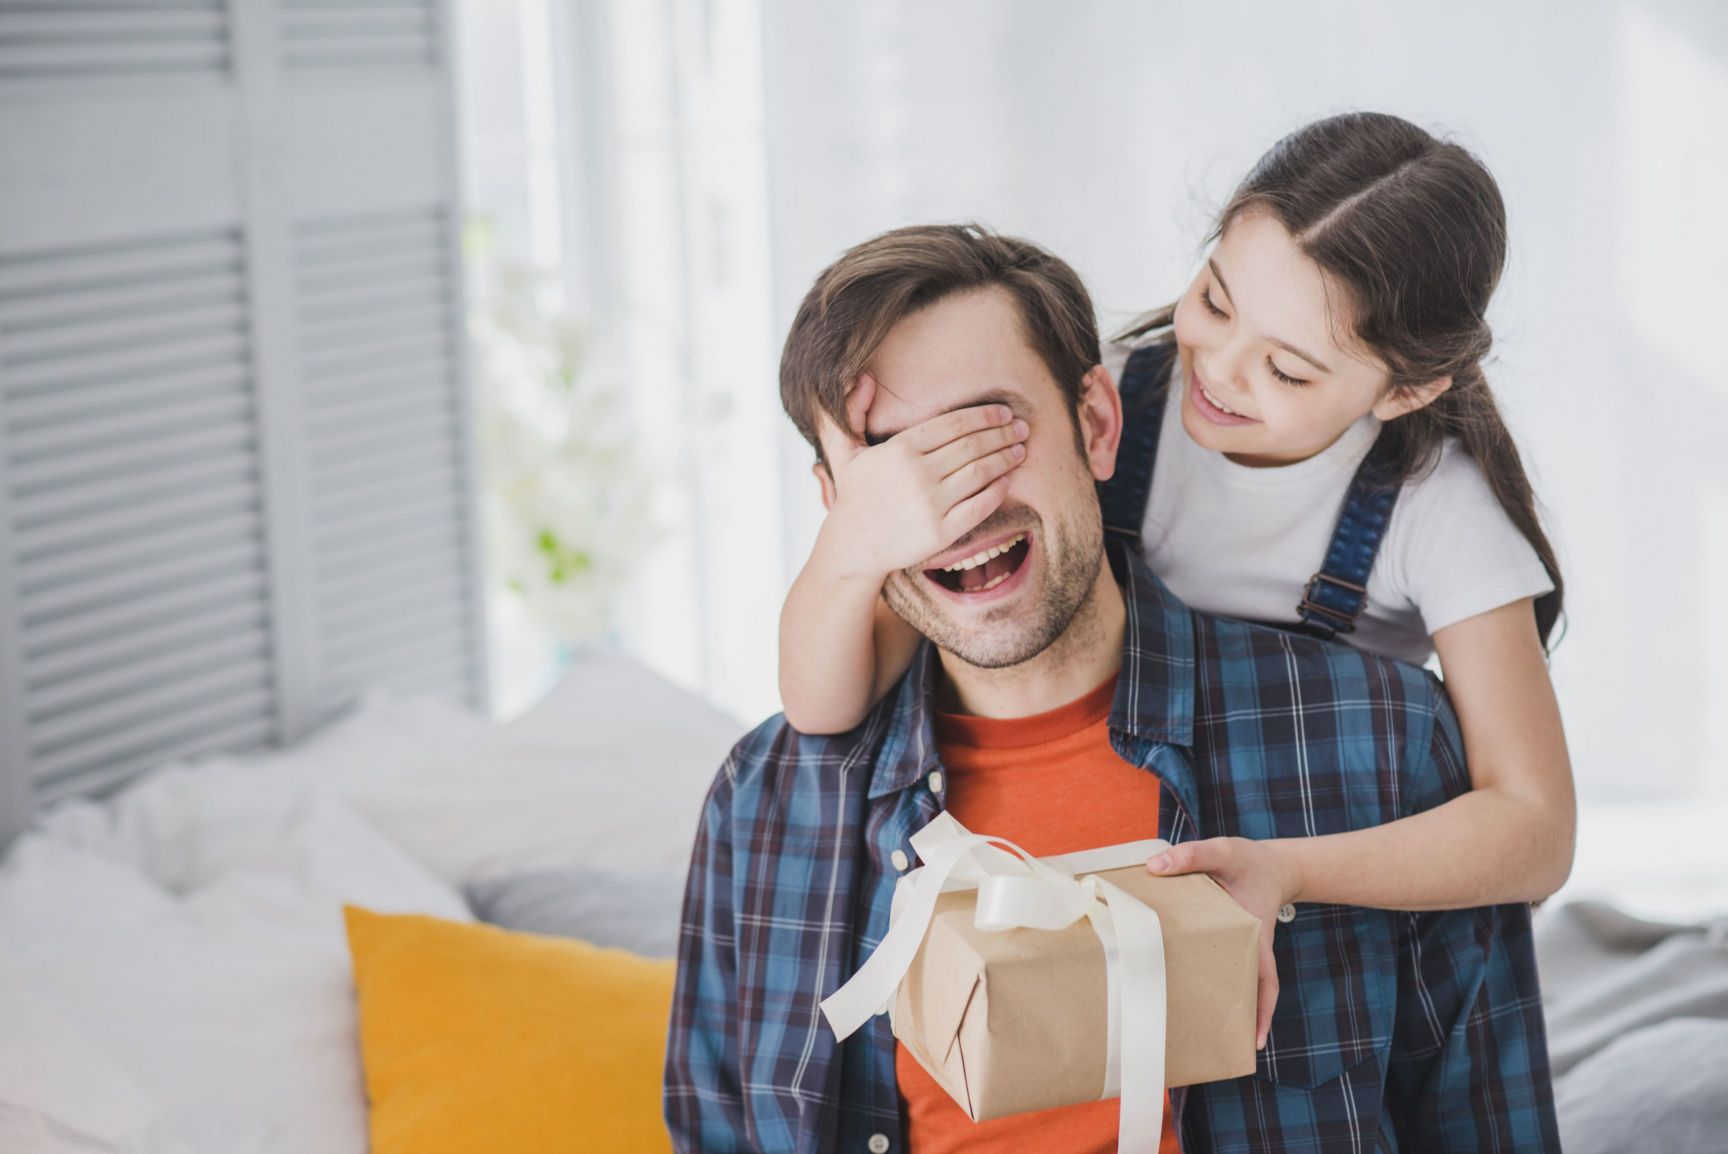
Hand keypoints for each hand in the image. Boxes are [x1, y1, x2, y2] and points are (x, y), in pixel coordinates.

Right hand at [814, 372, 1028, 579]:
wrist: (853, 547)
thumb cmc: (854, 495)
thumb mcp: (843, 450)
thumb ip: (849, 410)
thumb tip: (864, 377)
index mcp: (899, 449)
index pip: (953, 424)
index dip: (984, 416)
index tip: (1004, 413)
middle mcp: (917, 474)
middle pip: (972, 446)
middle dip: (1002, 434)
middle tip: (1022, 428)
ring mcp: (930, 505)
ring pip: (980, 473)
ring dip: (1005, 458)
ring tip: (1020, 450)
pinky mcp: (940, 533)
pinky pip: (979, 506)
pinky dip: (997, 491)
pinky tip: (1007, 480)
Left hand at [1147, 837, 1302, 1050]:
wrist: (1273, 862)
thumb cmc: (1249, 860)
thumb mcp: (1223, 851)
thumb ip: (1191, 856)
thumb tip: (1154, 868)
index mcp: (1255, 935)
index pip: (1265, 980)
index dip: (1262, 1011)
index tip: (1255, 1040)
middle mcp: (1249, 949)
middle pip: (1246, 991)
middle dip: (1235, 1018)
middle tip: (1217, 1045)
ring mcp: (1239, 947)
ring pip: (1232, 982)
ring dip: (1221, 1002)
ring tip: (1193, 1026)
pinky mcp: (1227, 941)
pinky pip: (1221, 964)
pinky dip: (1209, 977)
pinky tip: (1184, 982)